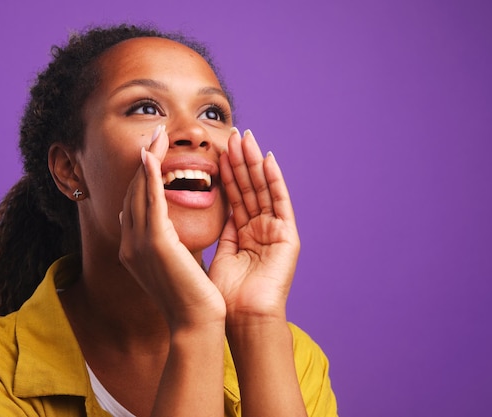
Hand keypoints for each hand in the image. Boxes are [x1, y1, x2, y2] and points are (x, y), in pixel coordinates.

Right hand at [118, 125, 225, 328]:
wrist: (194, 322)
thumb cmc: (189, 296)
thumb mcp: (172, 263)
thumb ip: (164, 243)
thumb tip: (166, 227)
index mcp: (132, 249)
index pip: (135, 204)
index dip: (143, 176)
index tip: (153, 154)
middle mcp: (129, 244)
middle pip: (134, 192)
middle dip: (144, 161)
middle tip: (156, 134)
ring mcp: (137, 243)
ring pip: (140, 191)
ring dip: (148, 160)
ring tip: (158, 135)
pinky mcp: (154, 242)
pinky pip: (151, 201)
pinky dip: (150, 176)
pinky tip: (152, 156)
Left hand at [209, 128, 299, 322]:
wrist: (241, 318)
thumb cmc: (224, 294)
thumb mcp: (216, 253)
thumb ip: (217, 229)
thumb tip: (203, 210)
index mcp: (243, 234)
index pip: (233, 196)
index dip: (225, 173)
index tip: (216, 150)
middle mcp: (261, 229)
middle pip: (249, 188)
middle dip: (240, 161)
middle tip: (231, 134)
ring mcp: (276, 231)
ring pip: (262, 189)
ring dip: (254, 162)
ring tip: (246, 137)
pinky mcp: (288, 236)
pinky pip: (280, 202)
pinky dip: (274, 180)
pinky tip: (267, 158)